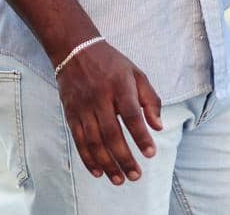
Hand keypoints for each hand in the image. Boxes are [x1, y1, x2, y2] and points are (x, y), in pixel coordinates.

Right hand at [54, 40, 163, 185]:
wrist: (74, 50)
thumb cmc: (110, 63)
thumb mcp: (136, 74)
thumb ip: (150, 100)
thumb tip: (158, 126)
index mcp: (119, 86)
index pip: (131, 115)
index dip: (141, 136)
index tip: (150, 154)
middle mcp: (99, 97)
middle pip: (111, 133)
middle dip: (124, 158)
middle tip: (135, 175)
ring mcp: (83, 106)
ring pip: (94, 140)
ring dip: (106, 163)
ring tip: (119, 179)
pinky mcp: (70, 113)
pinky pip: (78, 139)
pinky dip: (87, 158)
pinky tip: (98, 171)